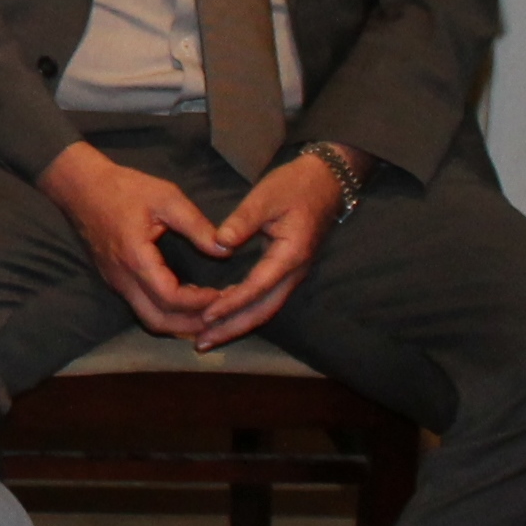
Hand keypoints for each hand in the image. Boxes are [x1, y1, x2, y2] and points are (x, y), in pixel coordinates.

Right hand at [37, 141, 230, 337]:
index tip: (224, 293)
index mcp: (135, 259)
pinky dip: (166, 313)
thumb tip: (226, 249)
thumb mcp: (165, 197)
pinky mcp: (114, 280)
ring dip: (178, 323)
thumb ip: (196, 225)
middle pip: (158, 321)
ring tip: (207, 312)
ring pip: (148, 319)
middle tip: (221, 314)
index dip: (200, 303)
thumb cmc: (123, 188)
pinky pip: (141, 308)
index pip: (170, 299)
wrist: (79, 185)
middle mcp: (123, 279)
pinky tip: (185, 301)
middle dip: (192, 324)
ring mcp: (116, 282)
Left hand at [196, 151, 351, 345]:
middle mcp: (293, 273)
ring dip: (236, 325)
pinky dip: (243, 312)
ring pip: (264, 309)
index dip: (232, 303)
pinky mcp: (284, 272)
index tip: (206, 315)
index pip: (257, 287)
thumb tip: (219, 242)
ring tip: (206, 338)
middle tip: (201, 343)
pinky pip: (264, 299)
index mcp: (290, 255)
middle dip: (232, 328)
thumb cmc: (294, 186)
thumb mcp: (265, 196)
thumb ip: (243, 220)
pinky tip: (222, 315)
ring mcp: (291, 275)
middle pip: (262, 311)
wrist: (324, 183)